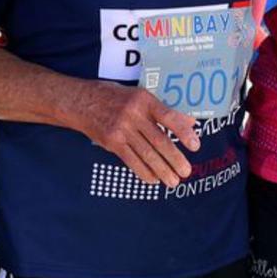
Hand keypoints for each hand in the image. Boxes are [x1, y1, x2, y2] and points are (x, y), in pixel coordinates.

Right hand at [69, 81, 199, 186]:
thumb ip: (163, 109)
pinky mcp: (111, 142)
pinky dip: (144, 172)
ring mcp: (121, 129)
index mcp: (143, 100)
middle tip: (186, 171)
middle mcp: (133, 114)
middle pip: (159, 140)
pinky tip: (154, 179)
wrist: (81, 102)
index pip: (168, 116)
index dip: (182, 132)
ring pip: (146, 154)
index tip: (195, 146)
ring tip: (173, 181)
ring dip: (162, 170)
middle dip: (175, 159)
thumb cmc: (114, 97)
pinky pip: (131, 160)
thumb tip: (190, 122)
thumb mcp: (139, 96)